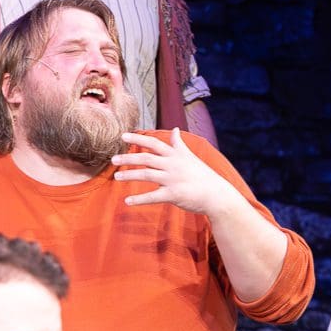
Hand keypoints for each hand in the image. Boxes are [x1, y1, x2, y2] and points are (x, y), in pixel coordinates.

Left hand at [113, 128, 241, 216]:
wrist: (217, 194)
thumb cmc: (203, 175)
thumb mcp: (191, 156)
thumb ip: (179, 144)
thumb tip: (175, 129)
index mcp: (176, 155)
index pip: (154, 143)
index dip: (138, 138)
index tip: (123, 135)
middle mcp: (173, 165)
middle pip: (147, 158)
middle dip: (128, 158)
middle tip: (112, 159)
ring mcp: (173, 179)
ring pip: (147, 175)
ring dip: (130, 176)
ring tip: (116, 178)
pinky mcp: (174, 194)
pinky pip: (153, 197)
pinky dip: (139, 200)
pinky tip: (127, 202)